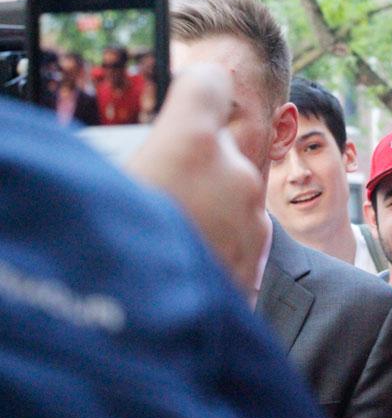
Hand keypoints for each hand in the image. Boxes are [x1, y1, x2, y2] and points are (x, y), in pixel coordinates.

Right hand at [126, 64, 267, 290]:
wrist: (143, 333)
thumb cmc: (110, 255)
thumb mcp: (107, 188)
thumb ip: (137, 154)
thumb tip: (146, 149)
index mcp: (192, 143)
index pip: (210, 84)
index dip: (194, 91)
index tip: (180, 104)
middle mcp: (233, 174)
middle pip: (219, 148)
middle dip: (195, 164)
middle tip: (159, 197)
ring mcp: (252, 218)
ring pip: (232, 194)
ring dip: (210, 207)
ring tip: (171, 239)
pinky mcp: (258, 258)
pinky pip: (239, 232)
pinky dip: (220, 241)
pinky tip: (189, 262)